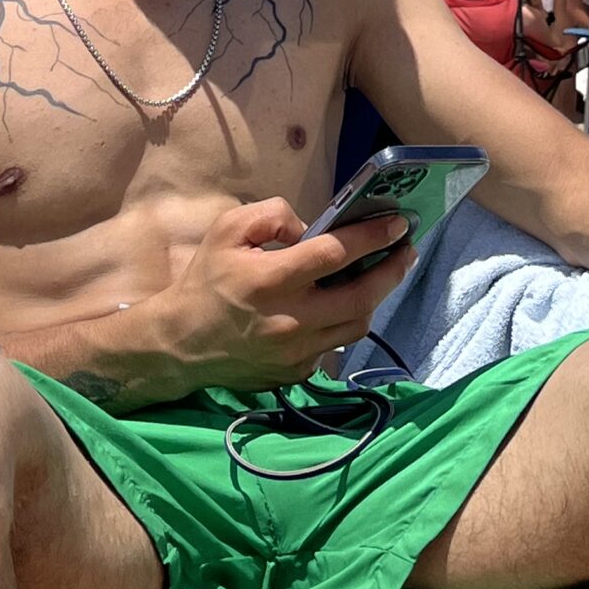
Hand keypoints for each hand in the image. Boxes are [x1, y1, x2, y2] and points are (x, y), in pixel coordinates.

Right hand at [155, 198, 415, 393]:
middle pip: (360, 295)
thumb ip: (272, 216)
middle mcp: (290, 318)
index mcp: (272, 279)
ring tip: (382, 275)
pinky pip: (334, 345)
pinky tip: (343, 305)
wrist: (182, 343)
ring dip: (375, 298)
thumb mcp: (227, 229)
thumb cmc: (206, 280)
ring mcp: (297, 352)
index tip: (398, 224)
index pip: (335, 253)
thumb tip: (310, 226)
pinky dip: (344, 322)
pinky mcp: (297, 372)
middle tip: (407, 250)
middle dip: (392, 270)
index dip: (372, 237)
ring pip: (356, 324)